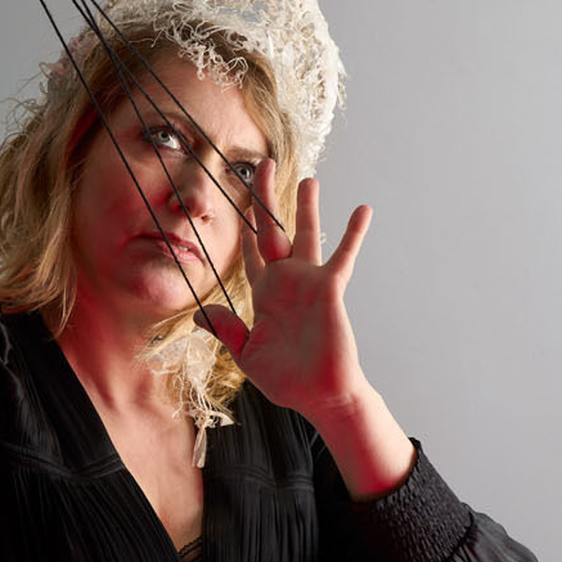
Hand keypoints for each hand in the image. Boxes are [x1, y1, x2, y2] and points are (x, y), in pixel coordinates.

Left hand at [197, 160, 372, 429]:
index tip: (239, 202)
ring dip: (306, 206)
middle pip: (272, 230)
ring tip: (307, 179)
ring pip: (306, 233)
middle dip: (266, 198)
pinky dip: (353, 233)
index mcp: (265, 294)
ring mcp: (309, 282)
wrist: (319, 396)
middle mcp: (286, 281)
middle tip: (261, 165)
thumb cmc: (287, 380)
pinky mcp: (330, 289)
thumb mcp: (247, 355)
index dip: (243, 228)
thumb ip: (228, 330)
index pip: (250, 252)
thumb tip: (200, 314)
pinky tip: (362, 209)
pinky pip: (343, 255)